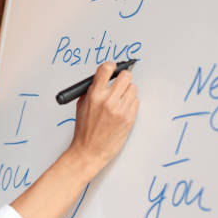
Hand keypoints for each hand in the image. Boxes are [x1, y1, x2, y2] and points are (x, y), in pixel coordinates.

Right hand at [69, 61, 138, 175]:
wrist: (89, 151)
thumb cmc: (84, 131)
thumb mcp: (81, 106)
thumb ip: (92, 90)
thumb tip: (102, 78)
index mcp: (94, 95)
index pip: (106, 69)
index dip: (111, 66)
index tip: (113, 68)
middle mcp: (109, 101)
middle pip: (126, 76)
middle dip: (123, 78)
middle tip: (120, 82)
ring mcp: (121, 110)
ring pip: (133, 89)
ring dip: (128, 92)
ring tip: (120, 100)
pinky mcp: (129, 119)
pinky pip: (136, 102)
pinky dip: (131, 103)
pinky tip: (122, 110)